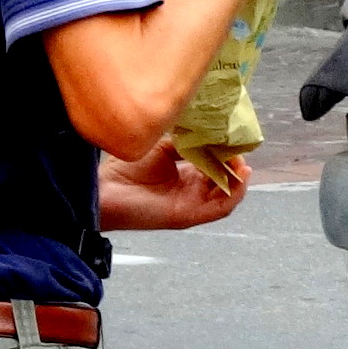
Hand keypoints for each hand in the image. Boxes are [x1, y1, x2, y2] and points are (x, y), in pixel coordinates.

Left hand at [98, 141, 249, 231]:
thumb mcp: (163, 146)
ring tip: (242, 162)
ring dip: (239, 179)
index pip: (216, 164)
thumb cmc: (126, 169)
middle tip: (239, 148)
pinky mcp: (189, 215)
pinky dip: (234, 194)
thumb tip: (211, 133)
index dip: (227, 152)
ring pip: (227, 195)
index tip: (234, 137)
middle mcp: (192, 191)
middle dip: (235, 163)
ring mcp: (192, 204)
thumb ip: (187, 142)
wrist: (106, 190)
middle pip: (225, 179)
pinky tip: (239, 177)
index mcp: (186, 175)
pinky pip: (220, 209)